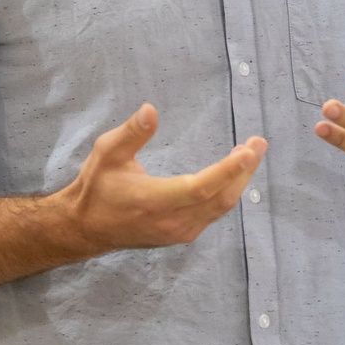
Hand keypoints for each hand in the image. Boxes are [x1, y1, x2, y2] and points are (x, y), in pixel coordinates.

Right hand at [65, 103, 266, 251]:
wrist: (86, 228)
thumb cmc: (97, 187)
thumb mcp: (107, 153)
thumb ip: (132, 133)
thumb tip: (152, 109)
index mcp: (153, 200)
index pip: (199, 188)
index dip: (227, 170)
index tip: (248, 150)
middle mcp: (171, 221)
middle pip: (220, 198)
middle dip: (244, 171)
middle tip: (258, 143)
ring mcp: (179, 232)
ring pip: (221, 207)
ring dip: (239, 180)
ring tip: (251, 152)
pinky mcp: (182, 235)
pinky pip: (214, 213)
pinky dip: (228, 192)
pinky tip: (234, 173)